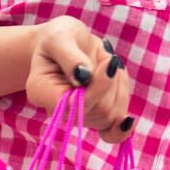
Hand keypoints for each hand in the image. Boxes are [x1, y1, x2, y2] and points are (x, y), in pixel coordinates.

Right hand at [25, 16, 133, 143]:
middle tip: (103, 56)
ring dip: (118, 85)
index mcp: (41, 91)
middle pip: (100, 111)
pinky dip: (122, 127)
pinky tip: (128, 120)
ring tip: (105, 65)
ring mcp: (77, 117)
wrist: (67, 43)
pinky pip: (112, 133)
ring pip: (113, 114)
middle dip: (111, 81)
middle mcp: (58, 111)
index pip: (75, 105)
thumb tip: (84, 78)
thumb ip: (70, 56)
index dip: (99, 86)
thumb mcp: (60, 36)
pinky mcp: (94, 117)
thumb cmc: (60, 37)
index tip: (110, 62)